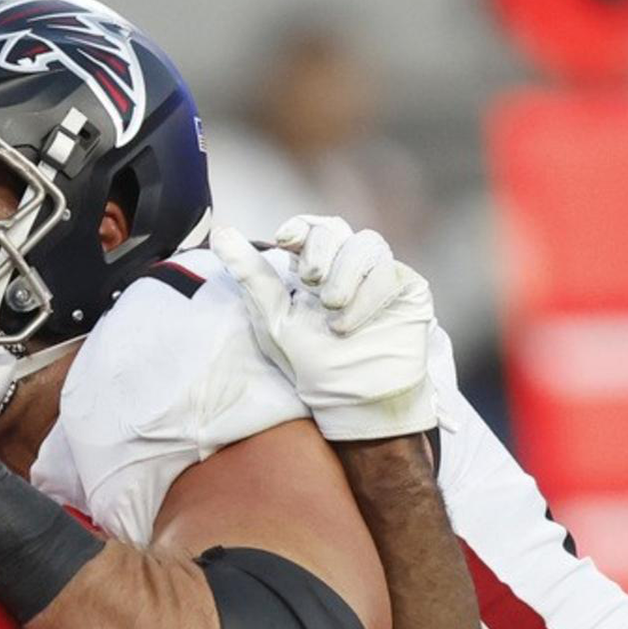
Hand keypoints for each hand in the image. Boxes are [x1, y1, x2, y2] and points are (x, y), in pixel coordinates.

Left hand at [213, 216, 443, 442]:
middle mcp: (347, 268)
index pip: (310, 228)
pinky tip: (350, 324)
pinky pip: (388, 273)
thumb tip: (221, 232)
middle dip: (319, 251)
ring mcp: (378, 276)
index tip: (284, 239)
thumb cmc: (312, 367)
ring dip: (345, 273)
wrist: (357, 402)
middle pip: (336, 229)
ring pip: (366, 243)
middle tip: (311, 282)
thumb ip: (250, 275)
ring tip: (332, 308)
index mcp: (314, 270)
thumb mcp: (274, 321)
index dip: (300, 226)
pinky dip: (367, 295)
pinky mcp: (406, 288)